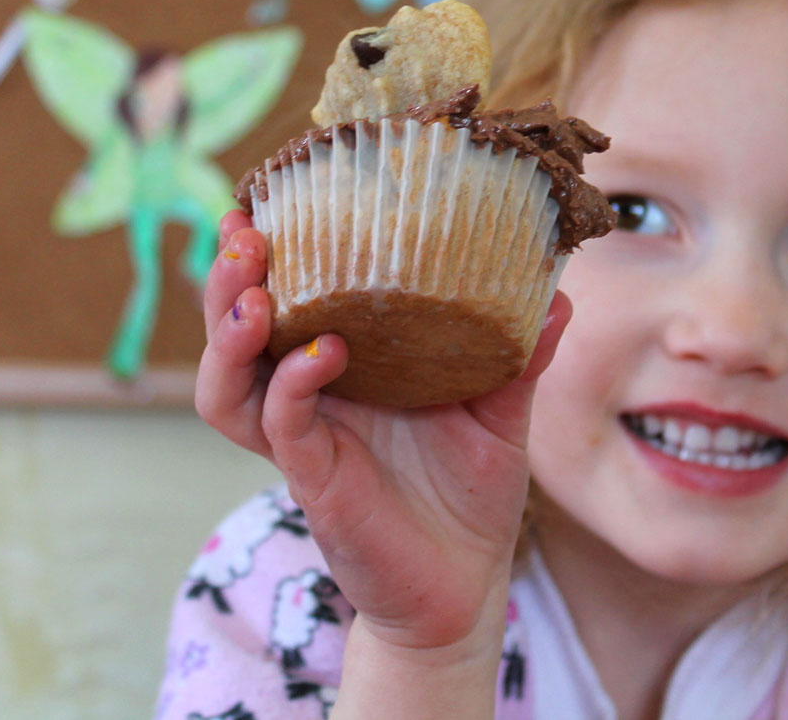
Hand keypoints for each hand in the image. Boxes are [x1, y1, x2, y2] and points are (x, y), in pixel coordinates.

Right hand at [196, 209, 570, 654]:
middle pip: (239, 335)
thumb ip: (520, 356)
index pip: (287, 301)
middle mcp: (313, 400)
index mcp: (347, 369)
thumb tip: (561, 293)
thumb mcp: (501, 411)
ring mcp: (307, 442)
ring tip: (252, 289)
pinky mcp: (316, 483)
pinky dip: (294, 386)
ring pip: (230, 386)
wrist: (468, 584)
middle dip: (226, 283)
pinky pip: (284, 429)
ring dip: (230, 335)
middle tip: (241, 233)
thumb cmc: (473, 494)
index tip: (265, 202)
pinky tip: (322, 353)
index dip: (268, 256)